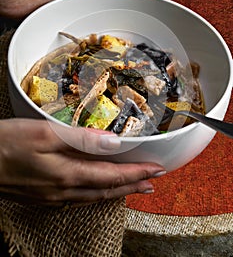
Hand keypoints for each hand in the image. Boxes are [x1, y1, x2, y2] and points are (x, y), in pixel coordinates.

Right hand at [0, 118, 164, 206]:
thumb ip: (81, 138)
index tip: (157, 168)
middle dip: (133, 186)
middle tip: (152, 183)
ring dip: (117, 191)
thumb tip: (113, 142)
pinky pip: (79, 198)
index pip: (112, 175)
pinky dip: (97, 194)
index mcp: (67, 174)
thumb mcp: (44, 133)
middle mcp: (63, 190)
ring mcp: (53, 197)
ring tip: (133, 188)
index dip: (137, 172)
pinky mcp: (43, 196)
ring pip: (94, 197)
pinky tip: (97, 190)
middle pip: (107, 190)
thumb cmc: (6, 144)